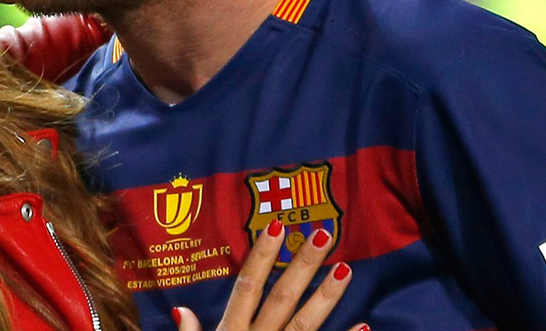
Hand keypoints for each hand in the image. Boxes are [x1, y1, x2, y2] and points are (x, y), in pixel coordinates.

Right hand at [171, 221, 368, 330]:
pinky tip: (364, 327)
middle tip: (322, 234)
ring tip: (346, 269)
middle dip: (302, 265)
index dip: (261, 256)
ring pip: (305, 324)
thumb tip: (181, 309)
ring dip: (326, 297)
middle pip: (281, 297)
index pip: (247, 286)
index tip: (276, 226)